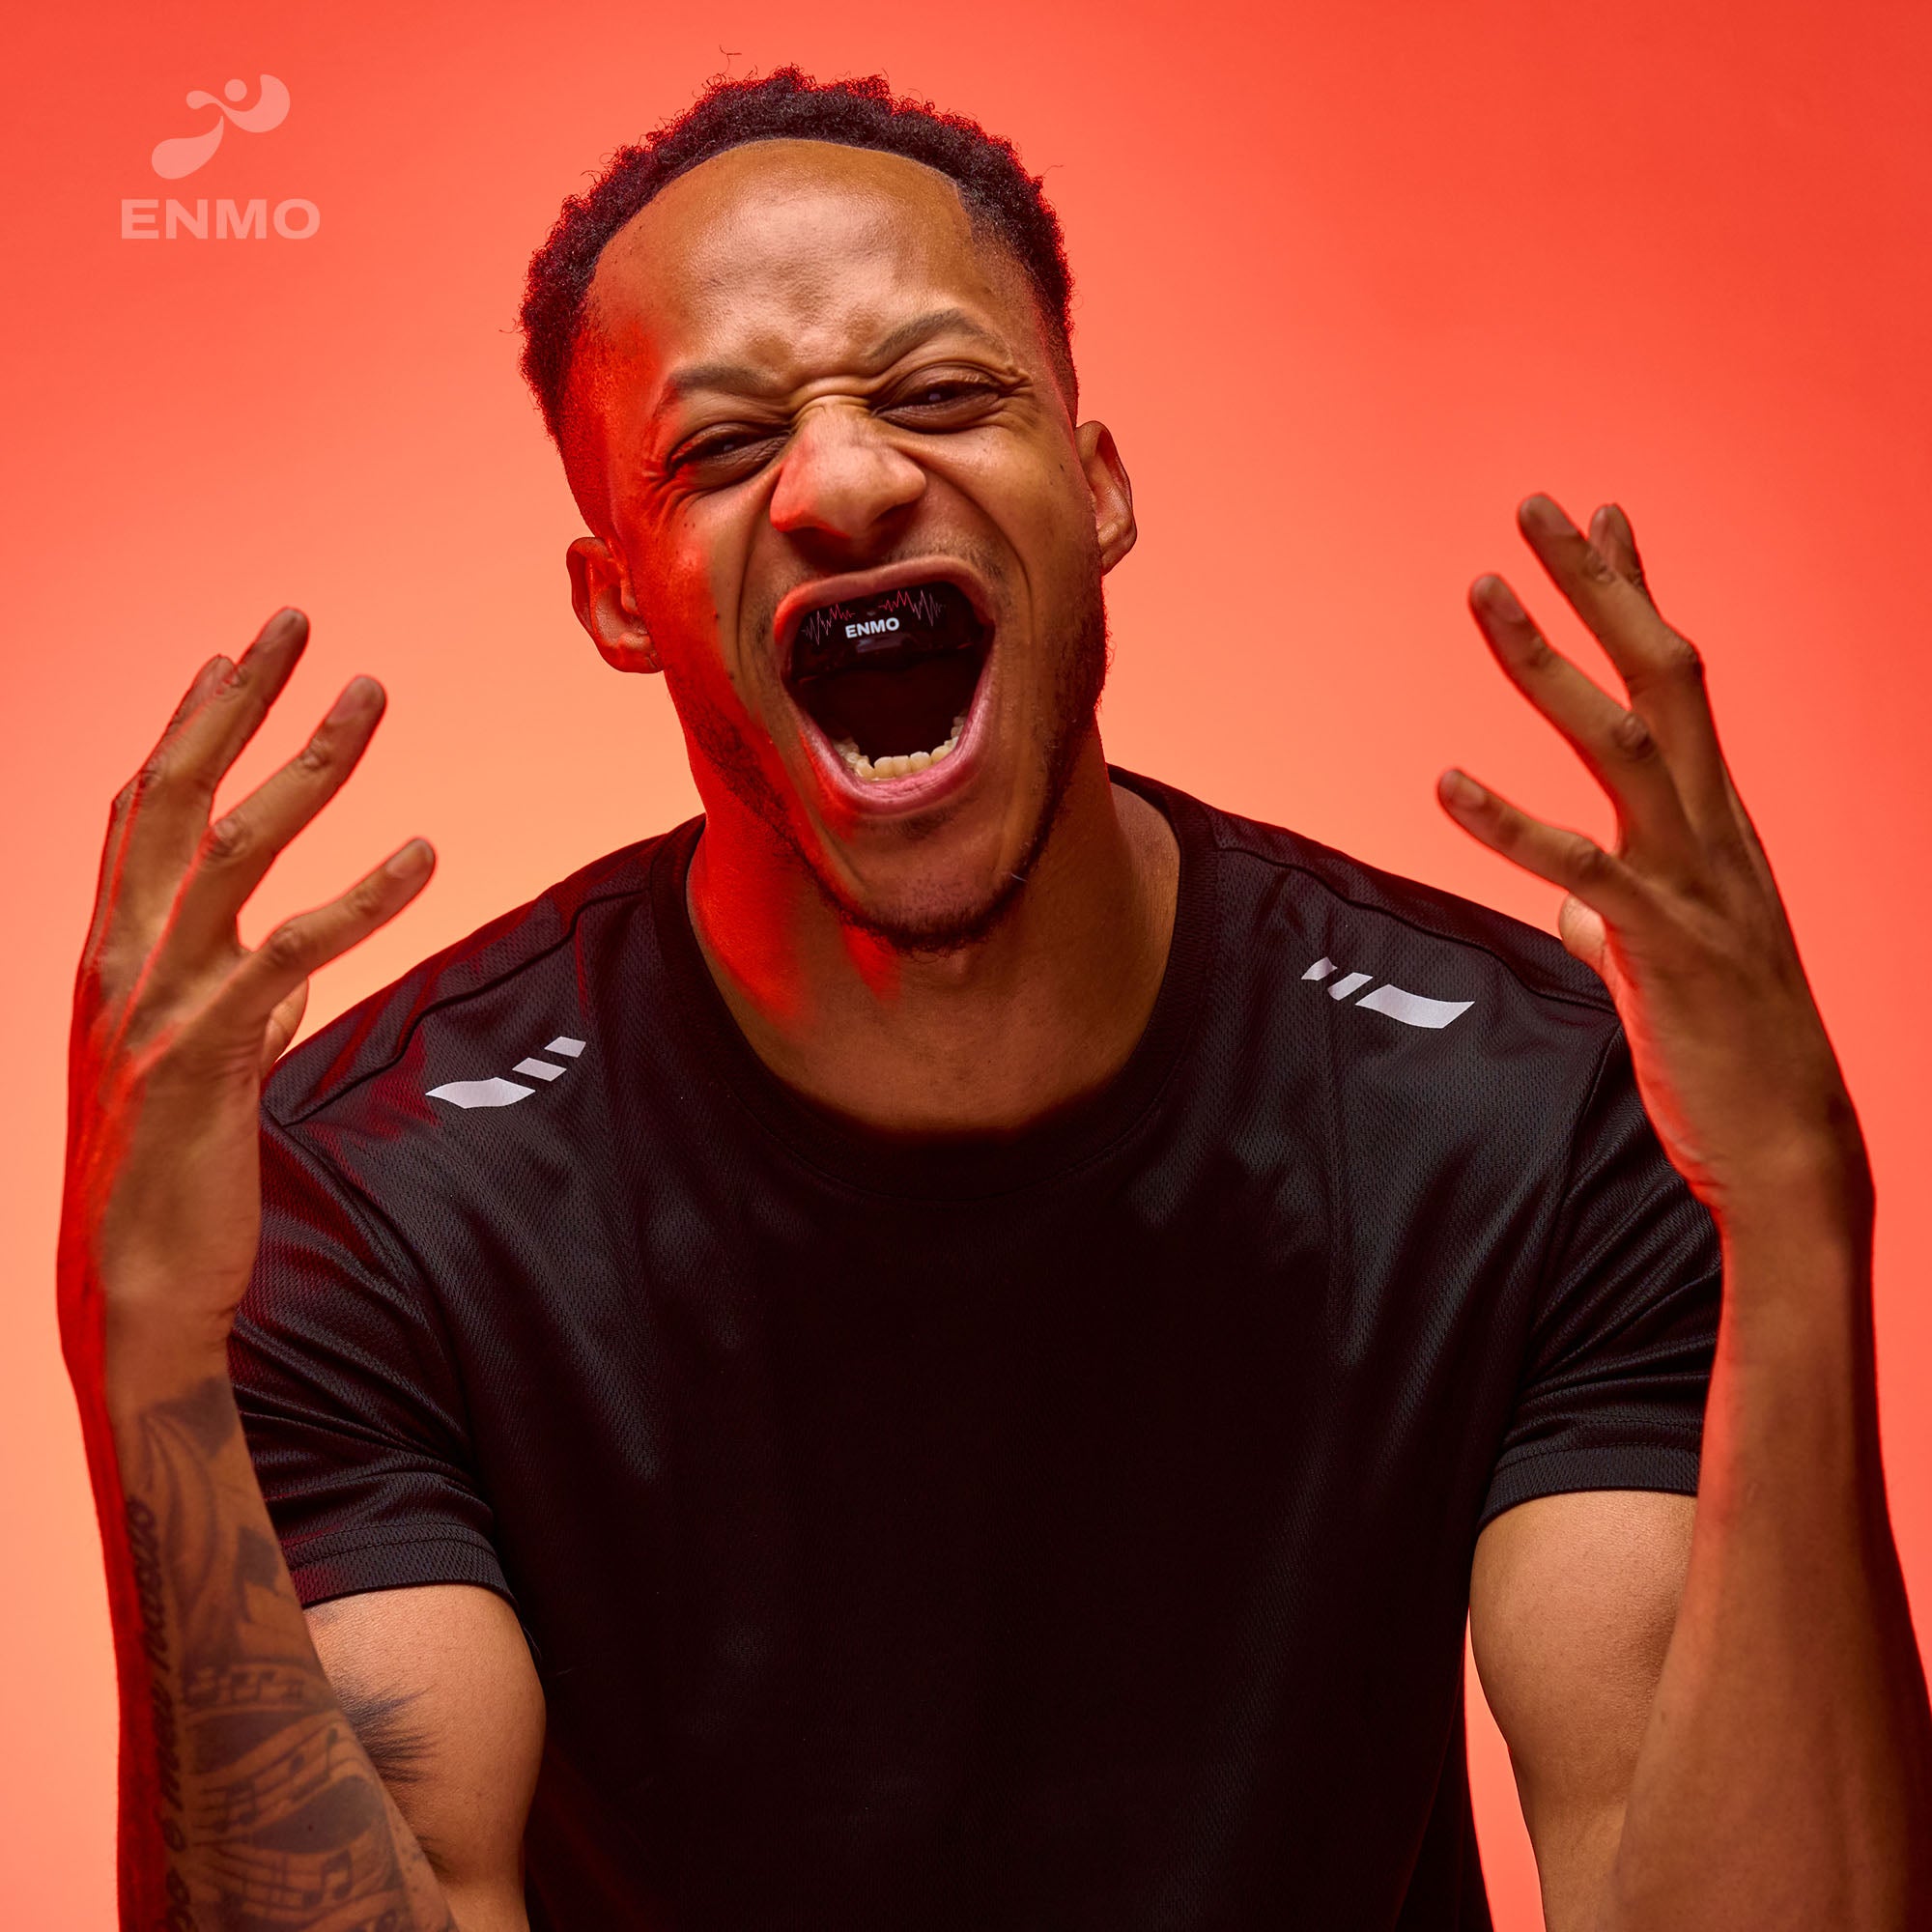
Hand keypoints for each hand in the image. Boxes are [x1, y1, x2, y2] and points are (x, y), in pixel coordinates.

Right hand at [59, 610, 433, 1390]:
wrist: (137, 1291)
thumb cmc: (169, 1176)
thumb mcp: (197, 1071)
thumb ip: (235, 1005)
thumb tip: (280, 971)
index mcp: (113, 955)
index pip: (140, 811)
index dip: (184, 727)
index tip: (230, 655)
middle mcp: (119, 962)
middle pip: (171, 795)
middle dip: (235, 700)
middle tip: (295, 617)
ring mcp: (155, 1005)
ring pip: (232, 849)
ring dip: (307, 763)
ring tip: (370, 694)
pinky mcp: (204, 1056)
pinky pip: (288, 951)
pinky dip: (361, 896)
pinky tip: (423, 851)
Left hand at [1438, 496, 1865, 1229]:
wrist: (1788, 1145)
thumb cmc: (1729, 1049)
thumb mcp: (1666, 963)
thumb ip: (1615, 919)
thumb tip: (1569, 905)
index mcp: (1715, 825)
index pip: (1678, 681)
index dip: (1635, 595)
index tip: (1599, 520)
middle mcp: (1716, 832)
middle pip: (1664, 674)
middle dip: (1601, 586)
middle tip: (1538, 507)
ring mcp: (1696, 883)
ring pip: (1626, 742)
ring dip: (1549, 664)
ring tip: (1483, 594)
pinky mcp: (1663, 945)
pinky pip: (1580, 869)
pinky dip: (1509, 823)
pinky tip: (1445, 783)